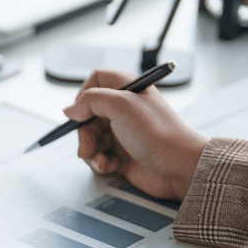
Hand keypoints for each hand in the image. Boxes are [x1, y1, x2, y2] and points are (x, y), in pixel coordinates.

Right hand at [63, 69, 208, 200]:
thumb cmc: (157, 133)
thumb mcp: (121, 105)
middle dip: (84, 133)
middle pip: (86, 114)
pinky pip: (97, 156)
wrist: (178, 167)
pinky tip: (110, 167)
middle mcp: (123, 109)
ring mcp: (121, 132)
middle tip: (89, 145)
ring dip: (90, 151)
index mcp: (127, 90)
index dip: (84, 94)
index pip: (96, 80)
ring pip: (89, 138)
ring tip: (101, 161)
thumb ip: (90, 100)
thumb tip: (69, 110)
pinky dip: (99, 163)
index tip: (80, 111)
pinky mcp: (120, 155)